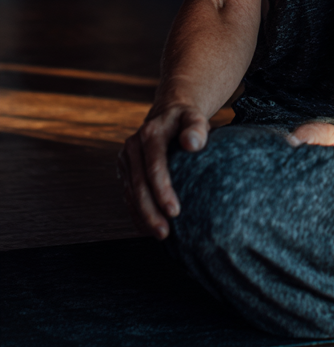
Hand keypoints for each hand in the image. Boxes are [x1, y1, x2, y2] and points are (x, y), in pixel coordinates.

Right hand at [118, 104, 209, 239]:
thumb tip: (193, 144)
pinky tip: (147, 228)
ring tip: (160, 234)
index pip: (154, 166)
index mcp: (149, 134)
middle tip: (164, 232)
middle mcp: (132, 147)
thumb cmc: (186, 119)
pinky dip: (136, 213)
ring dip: (143, 216)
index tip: (175, 211)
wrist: (168, 112)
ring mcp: (125, 159)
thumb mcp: (195, 117)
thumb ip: (197, 128)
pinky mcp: (124, 170)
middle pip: (139, 185)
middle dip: (150, 211)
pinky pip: (128, 195)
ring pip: (131, 194)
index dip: (162, 190)